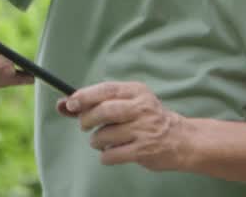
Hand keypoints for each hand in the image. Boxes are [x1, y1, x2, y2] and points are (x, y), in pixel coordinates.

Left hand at [59, 81, 192, 170]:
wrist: (182, 139)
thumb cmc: (149, 119)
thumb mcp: (132, 102)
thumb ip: (100, 102)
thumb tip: (63, 104)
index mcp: (137, 92)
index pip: (106, 89)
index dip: (84, 96)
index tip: (70, 103)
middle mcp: (141, 108)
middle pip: (103, 111)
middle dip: (86, 119)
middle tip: (85, 125)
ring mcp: (143, 129)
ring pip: (103, 135)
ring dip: (97, 141)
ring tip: (106, 140)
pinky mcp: (142, 150)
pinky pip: (110, 155)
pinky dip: (105, 156)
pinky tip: (114, 152)